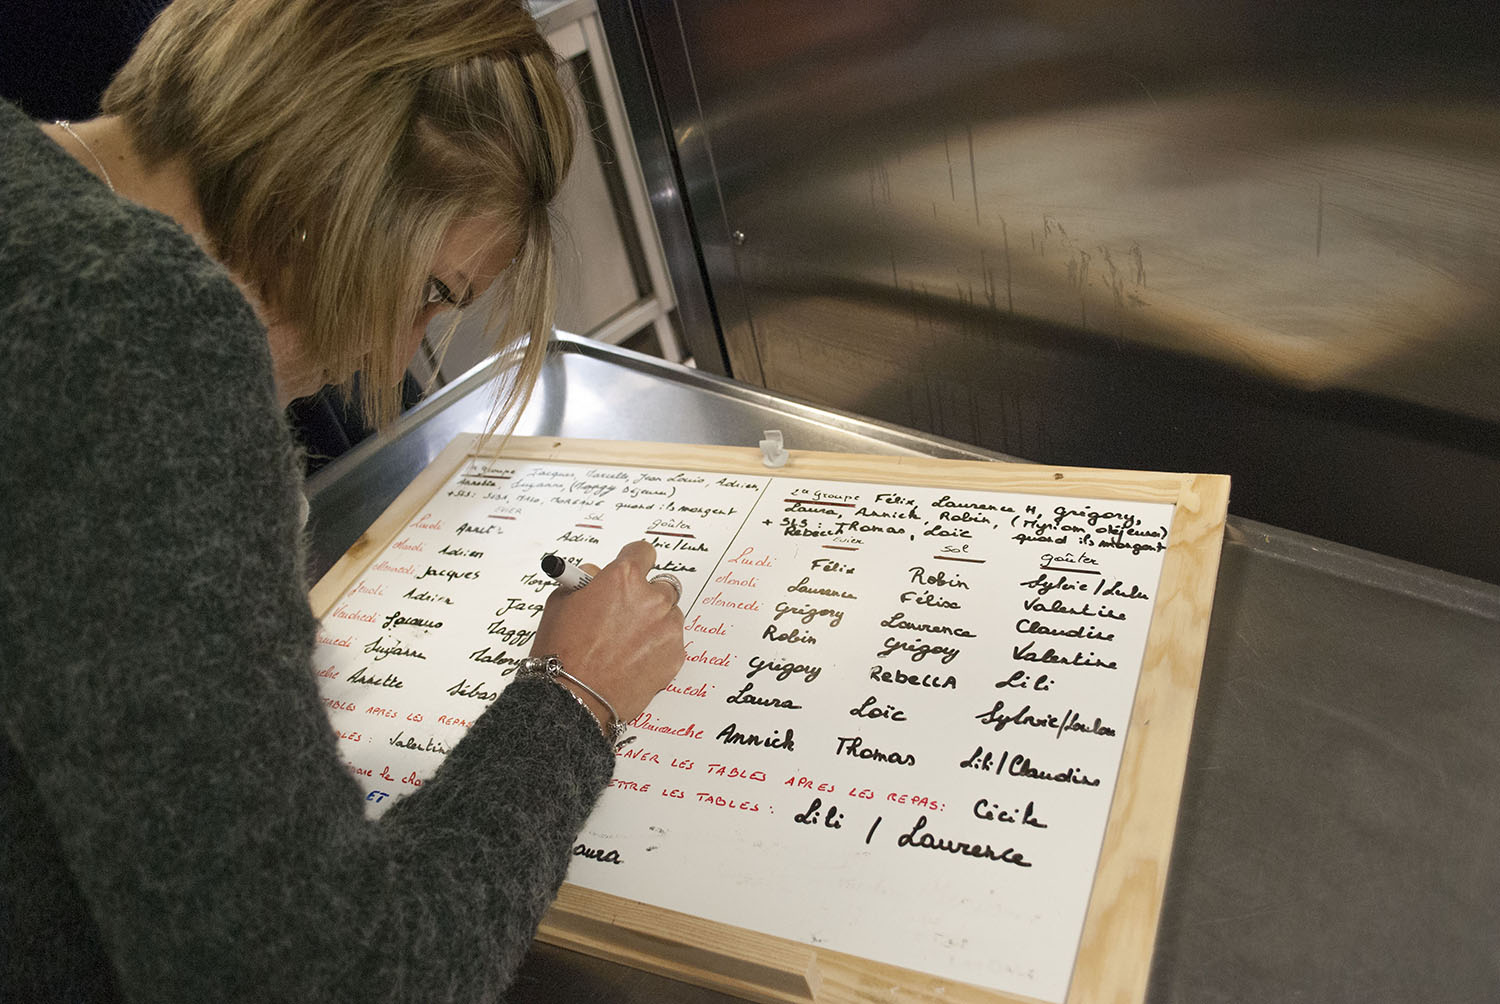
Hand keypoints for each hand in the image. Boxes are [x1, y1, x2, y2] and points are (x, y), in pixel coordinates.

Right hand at [530, 540, 684, 734]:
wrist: (573, 696)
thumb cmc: (562, 651)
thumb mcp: (561, 601)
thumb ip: (586, 580)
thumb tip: (599, 574)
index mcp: (623, 578)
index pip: (643, 552)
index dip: (634, 562)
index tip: (632, 571)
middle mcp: (651, 598)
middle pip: (663, 585)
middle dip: (647, 596)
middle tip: (628, 615)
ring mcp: (666, 627)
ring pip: (670, 616)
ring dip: (655, 623)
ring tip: (628, 644)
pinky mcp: (675, 655)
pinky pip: (672, 643)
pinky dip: (658, 649)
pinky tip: (634, 661)